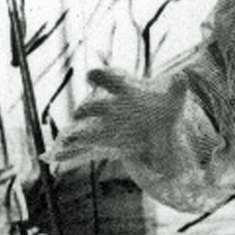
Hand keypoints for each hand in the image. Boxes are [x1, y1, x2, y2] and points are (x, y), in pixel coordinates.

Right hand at [44, 68, 188, 169]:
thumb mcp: (173, 101)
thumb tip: (182, 76)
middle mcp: (109, 108)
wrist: (158, 126)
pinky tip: (51, 159)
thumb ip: (177, 89)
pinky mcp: (100, 143)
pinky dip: (67, 154)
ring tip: (65, 141)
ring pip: (84, 129)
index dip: (101, 76)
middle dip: (86, 110)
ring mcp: (102, 126)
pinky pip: (81, 149)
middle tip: (79, 114)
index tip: (91, 76)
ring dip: (74, 135)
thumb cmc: (162, 108)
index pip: (109, 79)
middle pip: (93, 107)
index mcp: (124, 92)